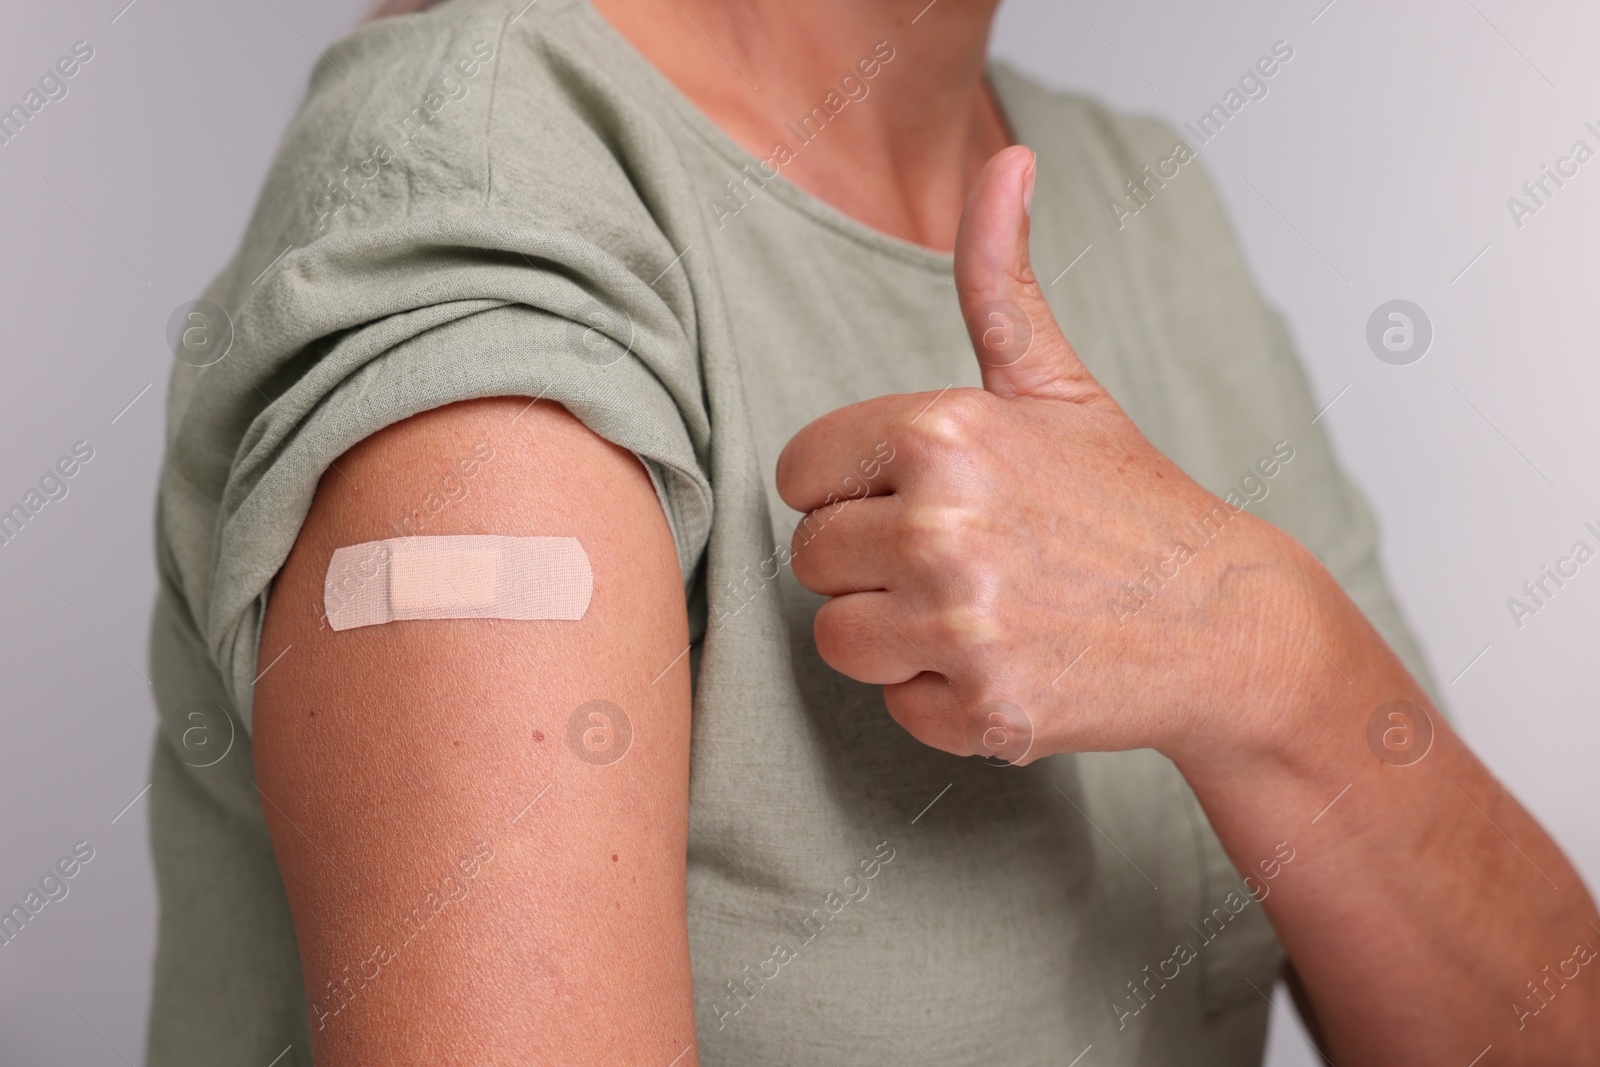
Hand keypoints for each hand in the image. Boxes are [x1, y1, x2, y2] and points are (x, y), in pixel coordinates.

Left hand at [775, 146, 1311, 765]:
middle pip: (812, 559)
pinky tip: (1004, 661)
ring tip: (975, 610)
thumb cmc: (1128, 500)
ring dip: (894, 634)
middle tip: (959, 558)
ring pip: (837, 638)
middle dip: (871, 561)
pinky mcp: (983, 709)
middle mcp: (941, 525)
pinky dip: (939, 696)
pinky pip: (894, 706)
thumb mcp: (1057, 384)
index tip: (911, 497)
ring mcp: (962, 624)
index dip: (849, 489)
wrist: (1224, 623)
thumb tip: (1007, 159)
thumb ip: (1000, 279)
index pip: (799, 475)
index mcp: (942, 432)